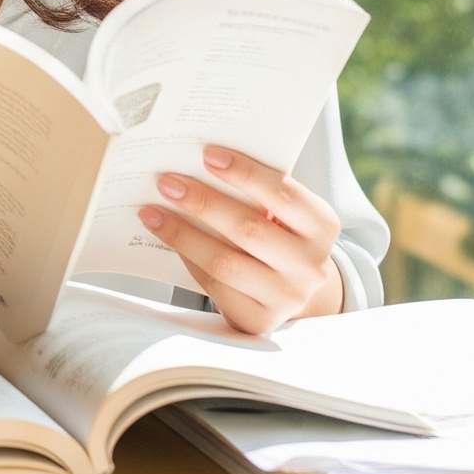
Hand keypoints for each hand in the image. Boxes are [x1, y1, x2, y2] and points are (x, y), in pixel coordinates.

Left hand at [139, 146, 344, 335]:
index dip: (244, 173)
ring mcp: (286, 297)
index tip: (207, 153)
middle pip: (248, 229)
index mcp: (321, 226)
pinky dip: (188, 258)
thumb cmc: (279, 232)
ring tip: (151, 211)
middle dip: (203, 202)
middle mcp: (310, 265)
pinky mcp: (259, 320)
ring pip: (225, 262)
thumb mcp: (283, 211)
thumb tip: (197, 162)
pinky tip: (166, 238)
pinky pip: (215, 286)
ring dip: (182, 234)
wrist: (292, 288)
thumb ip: (256, 190)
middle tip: (166, 182)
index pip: (282, 192)